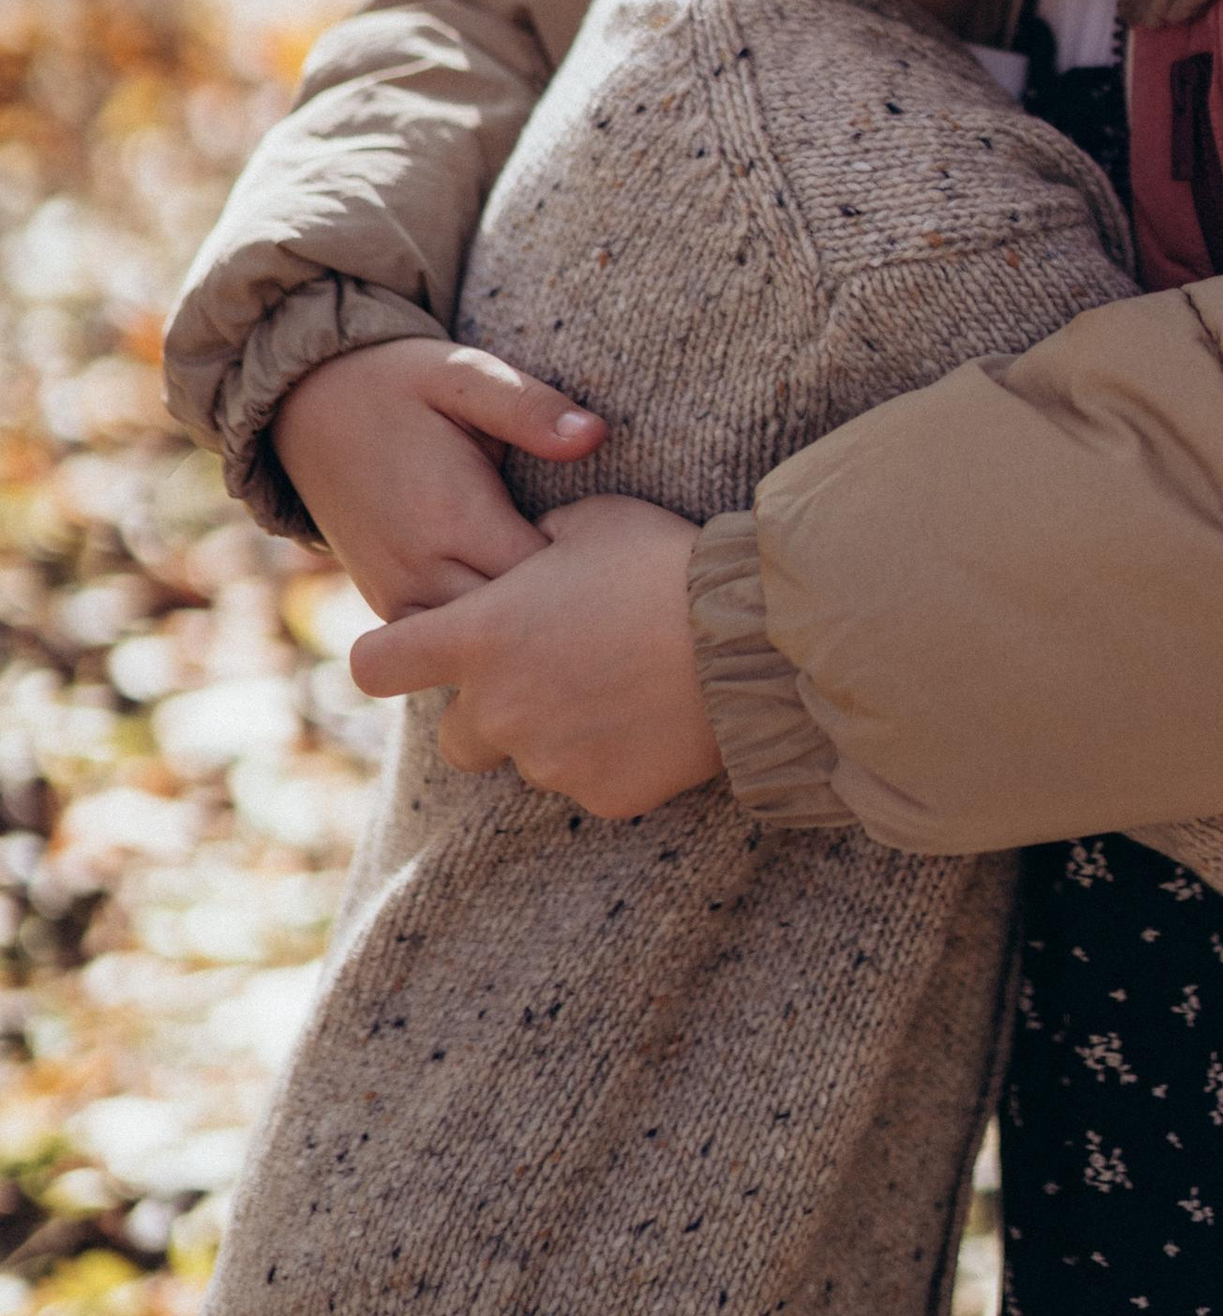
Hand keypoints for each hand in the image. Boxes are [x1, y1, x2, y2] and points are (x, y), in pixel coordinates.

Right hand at [272, 340, 606, 617]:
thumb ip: (531, 407)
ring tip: (565, 597)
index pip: (544, 583)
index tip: (612, 547)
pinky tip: (521, 607)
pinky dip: (481, 636)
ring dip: (520, 630)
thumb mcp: (465, 375)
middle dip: (560, 612)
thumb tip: (596, 435)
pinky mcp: (387, 606)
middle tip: (604, 582)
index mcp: (451, 517)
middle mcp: (420, 571)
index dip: (587, 574)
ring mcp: (397, 598)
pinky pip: (444, 645)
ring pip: (477, 649)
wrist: (307, 404)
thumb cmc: (401, 383)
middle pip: (513, 629)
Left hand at [348, 495, 717, 817]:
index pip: (377, 666)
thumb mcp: (592, 520)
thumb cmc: (665, 563)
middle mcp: (500, 708)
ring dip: (554, 732)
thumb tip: (533, 553)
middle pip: (454, 736)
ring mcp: (550, 761)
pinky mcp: (604, 795)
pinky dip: (610, 758)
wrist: (752, 636)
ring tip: (621, 687)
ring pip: (528, 759)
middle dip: (490, 710)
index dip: (392, 660)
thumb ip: (538, 544)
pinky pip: (589, 782)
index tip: (418, 654)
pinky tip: (653, 718)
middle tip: (552, 673)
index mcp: (480, 636)